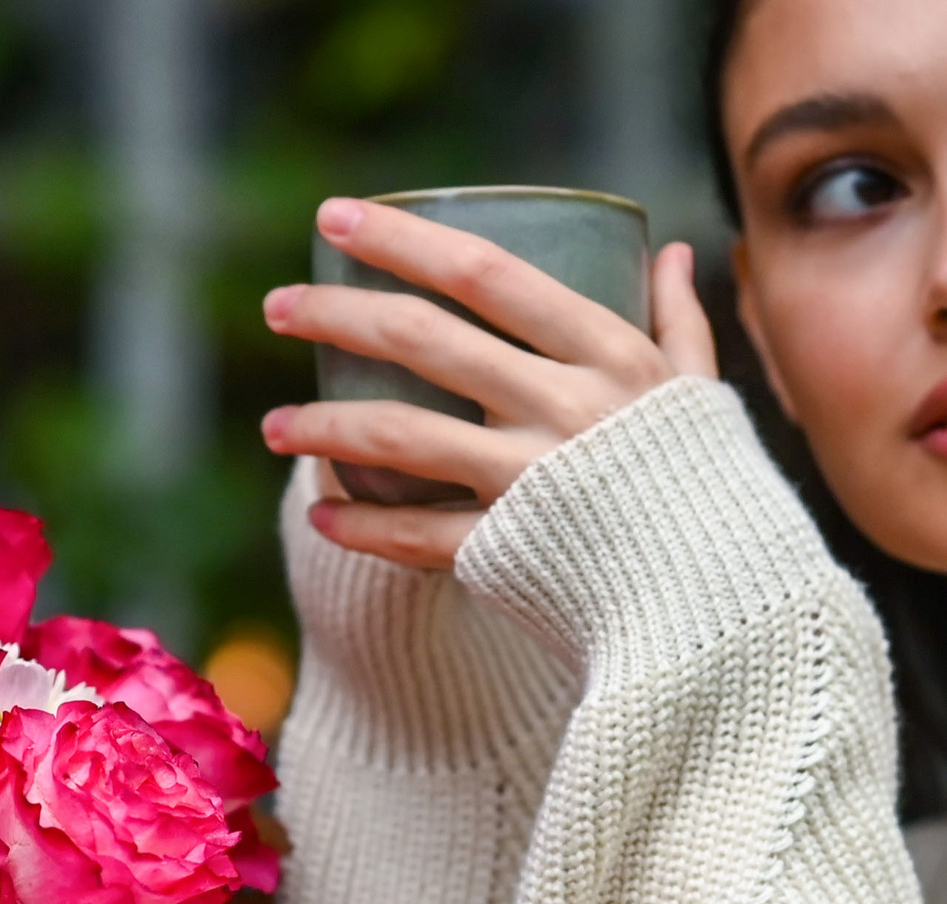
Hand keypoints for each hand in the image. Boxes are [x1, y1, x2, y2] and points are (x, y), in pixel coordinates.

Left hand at [261, 198, 719, 570]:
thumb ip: (678, 321)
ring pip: (398, 436)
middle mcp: (563, 405)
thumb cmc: (705, 485)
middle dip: (337, 314)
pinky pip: (412, 534)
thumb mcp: (699, 390)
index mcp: (604, 353)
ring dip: (320, 428)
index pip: (484, 273)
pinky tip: (321, 510)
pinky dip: (359, 524)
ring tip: (270, 426)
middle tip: (277, 305)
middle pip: (423, 339)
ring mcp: (530, 478)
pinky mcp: (508, 548)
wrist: (721, 599)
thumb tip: (674, 250)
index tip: (334, 216)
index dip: (402, 239)